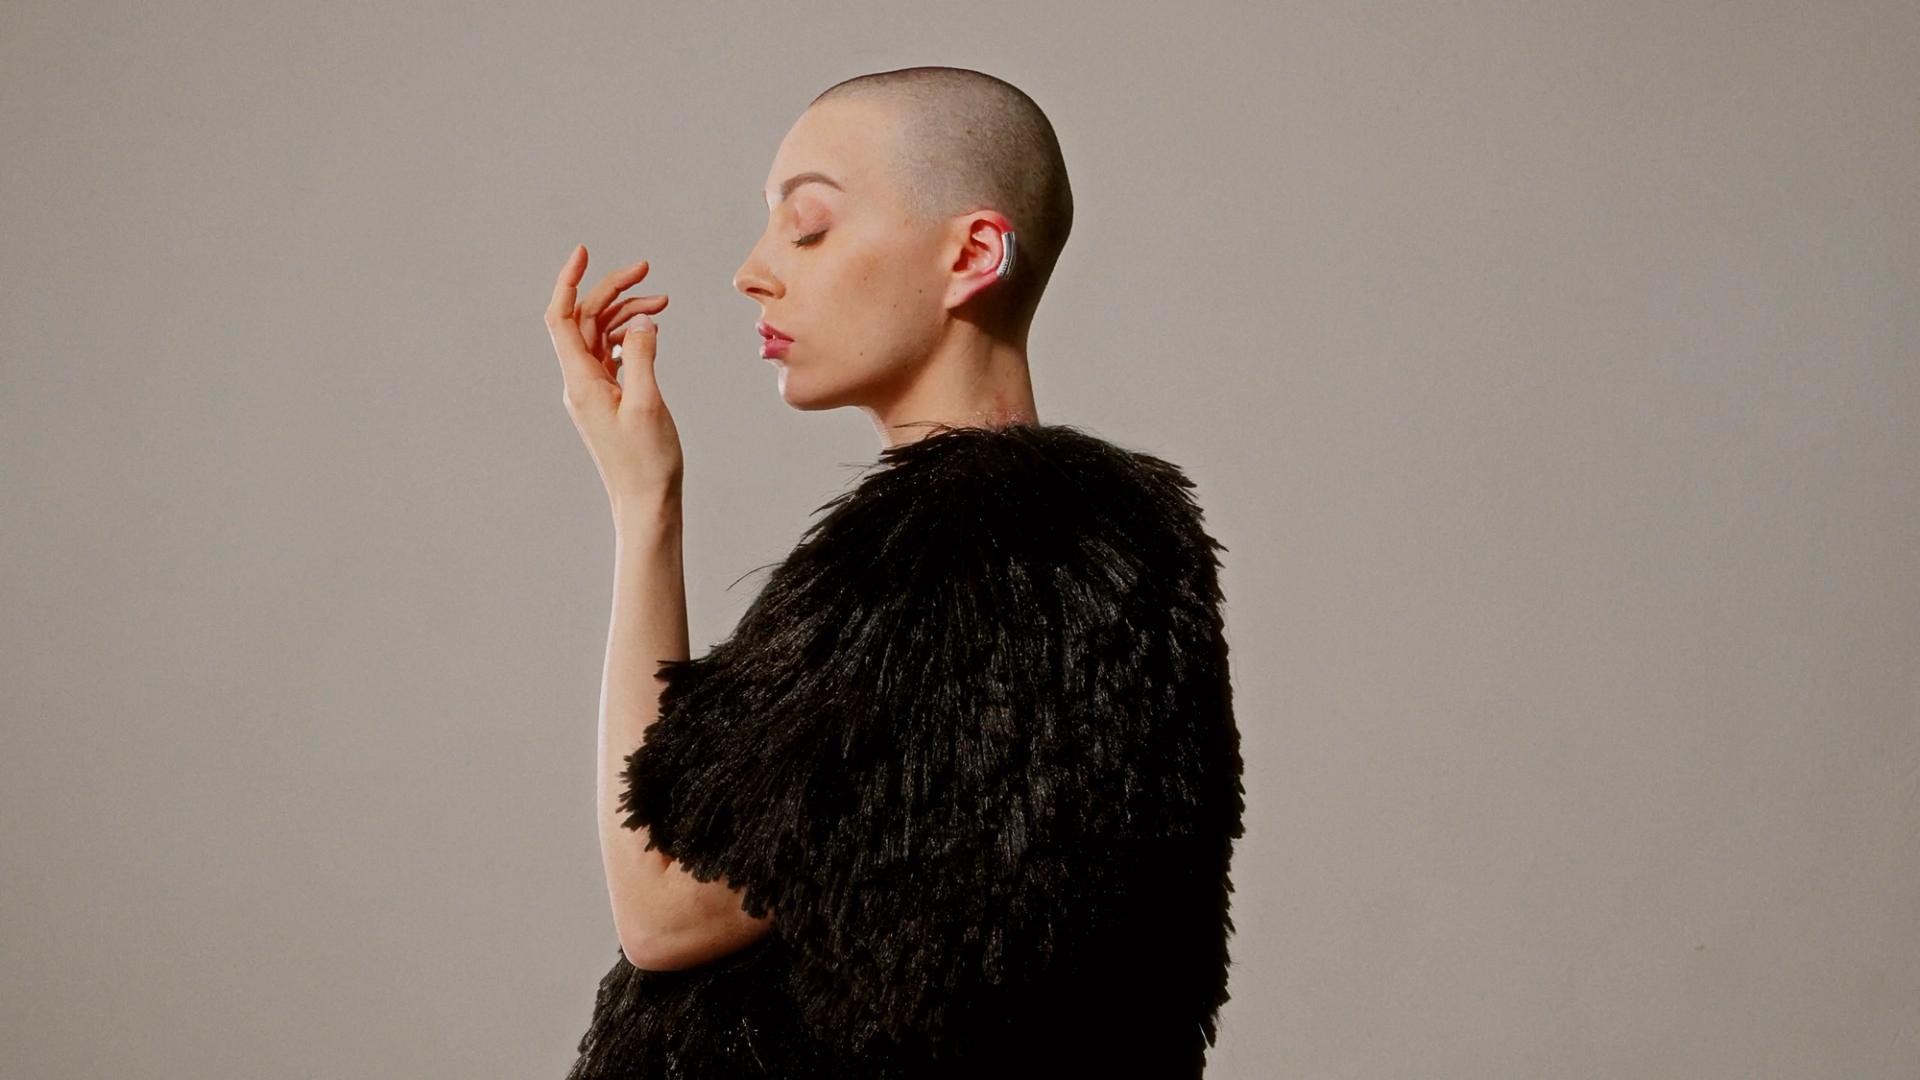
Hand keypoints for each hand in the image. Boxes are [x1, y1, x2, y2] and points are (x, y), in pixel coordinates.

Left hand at [545, 244, 682, 506]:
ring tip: (662, 302)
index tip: (585, 252)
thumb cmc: (648, 461)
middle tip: (647, 270)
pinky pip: (612, 355)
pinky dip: (630, 336)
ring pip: (601, 336)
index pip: (563, 318)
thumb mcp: (648, 404)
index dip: (569, 282)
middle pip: (586, 321)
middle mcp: (580, 383)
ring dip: (627, 313)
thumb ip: (643, 357)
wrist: (646, 503)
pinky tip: (651, 331)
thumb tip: (642, 321)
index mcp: (581, 382)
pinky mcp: (609, 400)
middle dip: (612, 290)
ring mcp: (594, 392)